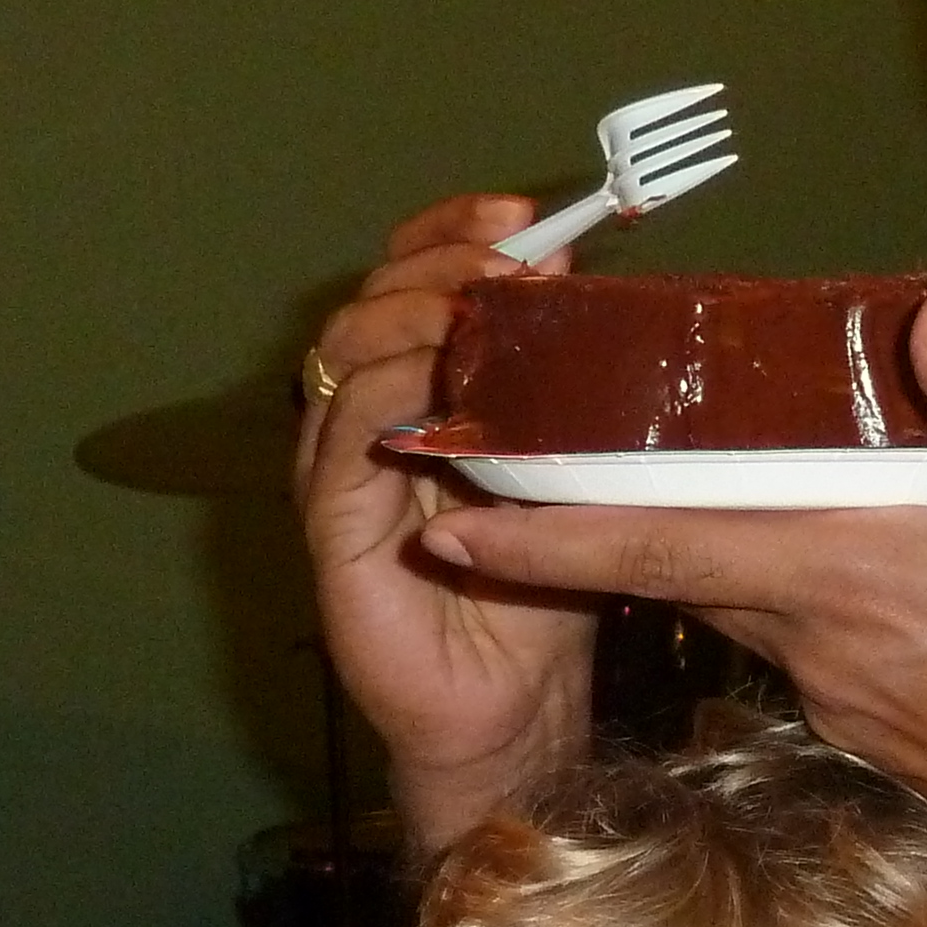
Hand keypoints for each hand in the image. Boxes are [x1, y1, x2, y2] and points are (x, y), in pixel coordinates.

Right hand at [294, 194, 602, 846]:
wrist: (516, 712)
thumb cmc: (545, 597)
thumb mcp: (571, 470)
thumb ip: (569, 387)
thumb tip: (593, 289)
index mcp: (419, 394)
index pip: (412, 279)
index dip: (455, 232)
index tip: (525, 213)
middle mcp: (366, 422)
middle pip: (372, 298)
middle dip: (441, 260)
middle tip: (512, 256)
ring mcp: (340, 471)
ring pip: (346, 353)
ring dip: (413, 314)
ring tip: (480, 308)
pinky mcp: (332, 527)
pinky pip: (342, 439)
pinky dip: (390, 395)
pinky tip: (444, 380)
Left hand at [419, 281, 926, 911]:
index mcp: (851, 577)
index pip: (658, 544)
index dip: (543, 532)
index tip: (447, 518)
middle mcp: (824, 646)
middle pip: (677, 569)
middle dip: (591, 523)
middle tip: (525, 459)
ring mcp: (848, 698)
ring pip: (740, 602)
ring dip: (688, 550)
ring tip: (661, 479)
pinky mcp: (882, 730)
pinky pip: (798, 642)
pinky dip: (774, 589)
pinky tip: (817, 552)